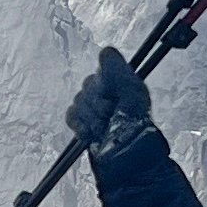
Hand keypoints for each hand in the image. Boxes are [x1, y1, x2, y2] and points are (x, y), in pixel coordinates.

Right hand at [65, 46, 156, 162]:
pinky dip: (79, 124)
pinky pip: (71, 114)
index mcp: (122, 81)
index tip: (114, 94)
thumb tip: (105, 51)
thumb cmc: (135, 124)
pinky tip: (91, 132)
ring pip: (78, 100)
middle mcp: (107, 91)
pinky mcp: (82, 122)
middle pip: (88, 84)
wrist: (125, 155)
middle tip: (110, 114)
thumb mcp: (133, 91)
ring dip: (91, 116)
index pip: (104, 66)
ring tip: (104, 127)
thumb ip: (117, 69)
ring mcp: (93, 107)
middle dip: (98, 102)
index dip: (106, 80)